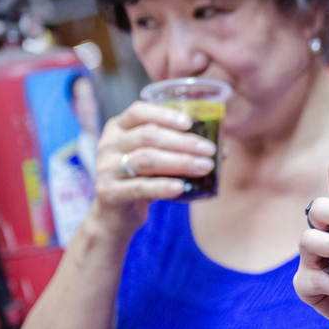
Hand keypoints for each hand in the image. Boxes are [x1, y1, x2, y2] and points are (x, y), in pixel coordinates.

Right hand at [92, 100, 217, 237]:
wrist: (115, 216)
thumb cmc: (141, 179)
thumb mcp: (156, 160)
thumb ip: (179, 150)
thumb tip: (223, 149)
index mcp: (118, 128)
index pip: (138, 111)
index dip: (165, 115)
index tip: (190, 123)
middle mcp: (108, 144)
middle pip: (149, 135)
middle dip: (184, 142)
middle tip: (209, 150)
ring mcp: (105, 168)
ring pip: (147, 159)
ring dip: (180, 162)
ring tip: (205, 167)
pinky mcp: (108, 192)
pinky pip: (140, 187)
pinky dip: (163, 186)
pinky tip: (181, 187)